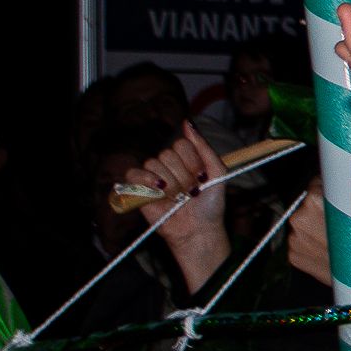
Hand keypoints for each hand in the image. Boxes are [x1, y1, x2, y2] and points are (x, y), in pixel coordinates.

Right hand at [122, 124, 231, 294]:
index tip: (203, 179)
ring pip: (154, 163)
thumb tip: (187, 121)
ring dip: (170, 183)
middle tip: (191, 192)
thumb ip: (203, 146)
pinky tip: (159, 192)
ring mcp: (152, 177)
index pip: (182, 144)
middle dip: (183, 175)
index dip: (193, 162)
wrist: (199, 229)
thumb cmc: (210, 203)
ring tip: (178, 198)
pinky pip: (133, 173)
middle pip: (168, 153)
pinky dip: (146, 181)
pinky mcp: (137, 190)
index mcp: (186, 158)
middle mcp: (168, 165)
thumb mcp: (217, 171)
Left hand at [283, 179, 331, 288]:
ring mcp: (293, 239)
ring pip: (303, 225)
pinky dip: (310, 244)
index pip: (316, 183)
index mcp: (315, 202)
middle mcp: (298, 218)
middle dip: (320, 210)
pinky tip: (327, 250)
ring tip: (335, 239)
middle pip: (307, 205)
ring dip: (314, 227)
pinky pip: (300, 242)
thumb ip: (344, 195)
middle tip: (339, 221)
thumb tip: (338, 184)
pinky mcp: (292, 255)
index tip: (338, 197)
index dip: (329, 190)